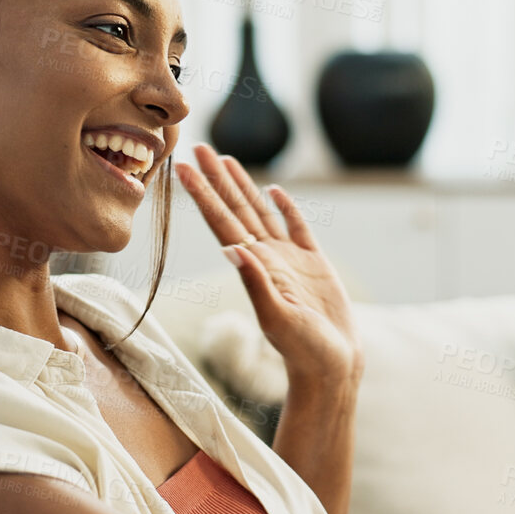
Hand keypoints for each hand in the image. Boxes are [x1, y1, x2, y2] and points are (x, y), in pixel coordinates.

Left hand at [172, 144, 361, 386]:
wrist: (333, 366)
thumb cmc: (304, 349)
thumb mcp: (278, 318)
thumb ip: (256, 283)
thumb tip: (231, 249)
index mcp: (254, 266)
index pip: (221, 222)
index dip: (203, 194)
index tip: (182, 168)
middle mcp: (266, 257)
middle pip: (235, 209)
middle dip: (215, 178)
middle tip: (196, 147)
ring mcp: (289, 260)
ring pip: (261, 212)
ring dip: (242, 186)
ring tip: (226, 159)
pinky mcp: (314, 265)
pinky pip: (297, 228)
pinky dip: (286, 208)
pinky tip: (274, 191)